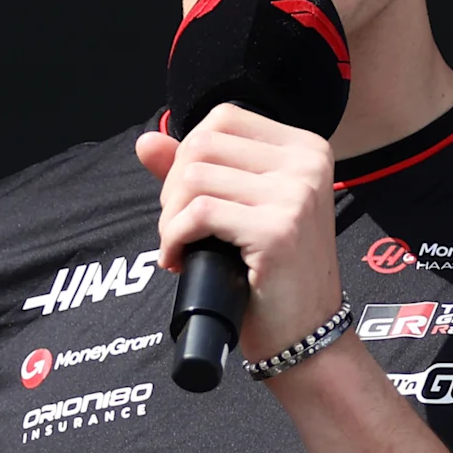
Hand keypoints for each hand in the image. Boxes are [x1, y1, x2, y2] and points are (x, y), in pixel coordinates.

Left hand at [136, 104, 342, 366]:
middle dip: (173, 189)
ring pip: (194, 178)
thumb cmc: (273, 276)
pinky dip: (174, 238)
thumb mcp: (240, 211)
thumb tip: (146, 142)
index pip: (223, 118)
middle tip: (179, 229)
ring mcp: (296, 195)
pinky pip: (198, 214)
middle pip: (203, 145)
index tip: (187, 198)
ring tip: (179, 246)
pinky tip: (180, 259)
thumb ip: (197, 171)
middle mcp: (307, 164)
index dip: (188, 155)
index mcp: (304, 149)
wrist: (306, 335)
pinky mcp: (278, 230)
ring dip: (170, 218)